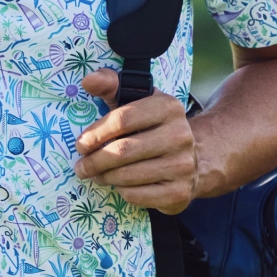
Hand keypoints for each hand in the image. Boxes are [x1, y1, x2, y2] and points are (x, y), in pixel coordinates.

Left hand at [74, 69, 199, 214]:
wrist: (195, 157)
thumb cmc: (153, 127)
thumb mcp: (136, 101)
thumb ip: (111, 85)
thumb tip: (88, 80)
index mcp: (168, 107)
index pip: (122, 119)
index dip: (95, 134)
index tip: (81, 145)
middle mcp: (180, 135)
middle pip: (122, 151)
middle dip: (94, 161)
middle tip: (81, 167)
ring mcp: (182, 166)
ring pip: (127, 176)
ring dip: (104, 177)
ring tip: (97, 175)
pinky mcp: (179, 193)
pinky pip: (136, 196)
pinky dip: (121, 191)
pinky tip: (119, 185)